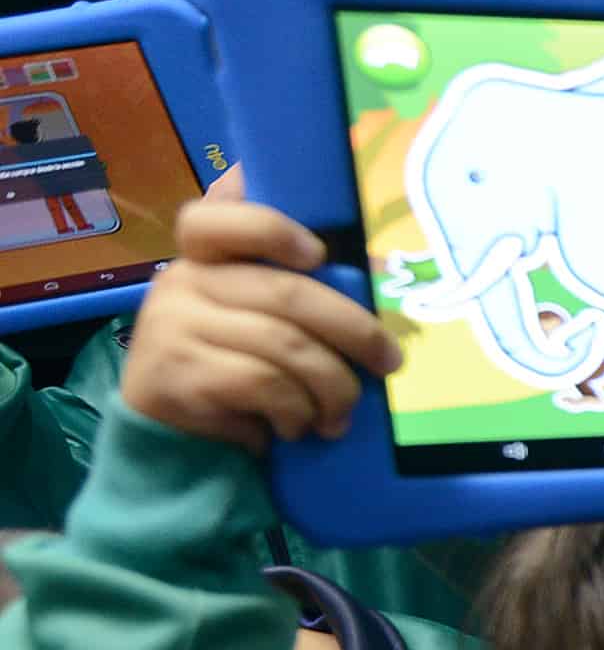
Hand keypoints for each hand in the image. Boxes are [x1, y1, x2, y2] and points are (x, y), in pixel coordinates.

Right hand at [122, 197, 400, 451]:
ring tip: (340, 414)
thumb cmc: (232, 361)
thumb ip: (298, 288)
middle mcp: (183, 281)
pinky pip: (264, 384)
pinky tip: (297, 425)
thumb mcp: (259, 316)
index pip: (218, 219)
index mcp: (205, 255)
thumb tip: (376, 270)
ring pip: (285, 346)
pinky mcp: (177, 374)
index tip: (319, 254)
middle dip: (357, 332)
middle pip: (286, 293)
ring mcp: (173, 326)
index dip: (272, 229)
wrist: (168, 429)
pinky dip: (296, 410)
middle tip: (389, 363)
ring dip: (333, 387)